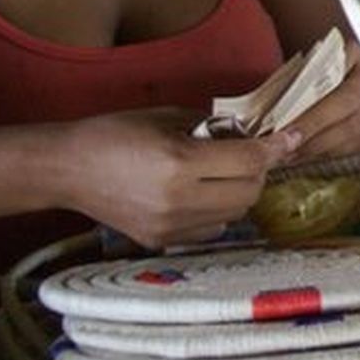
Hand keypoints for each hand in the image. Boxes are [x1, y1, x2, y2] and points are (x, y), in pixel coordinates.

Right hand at [58, 108, 299, 248]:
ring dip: (240, 192)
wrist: (67, 170)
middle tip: (250, 153)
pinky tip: (202, 195)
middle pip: (249, 191)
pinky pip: (213, 230)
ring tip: (223, 173)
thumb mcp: (168, 117)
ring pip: (236, 214)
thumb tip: (253, 133)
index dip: (276, 147)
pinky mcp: (161, 241)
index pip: (249, 160)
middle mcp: (178, 200)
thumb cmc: (116, 133)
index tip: (292, 137)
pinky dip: (219, 212)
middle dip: (258, 170)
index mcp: (180, 162)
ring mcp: (170, 226)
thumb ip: (213, 127)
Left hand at [286, 43, 359, 161]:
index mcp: (355, 52)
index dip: (312, 119)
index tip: (284, 136)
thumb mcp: (302, 70)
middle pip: (352, 116)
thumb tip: (271, 127)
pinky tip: (314, 155)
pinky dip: (339, 152)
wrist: (341, 63)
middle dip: (316, 139)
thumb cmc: (314, 69)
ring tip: (295, 156)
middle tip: (287, 152)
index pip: (337, 92)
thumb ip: (293, 91)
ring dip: (324, 149)